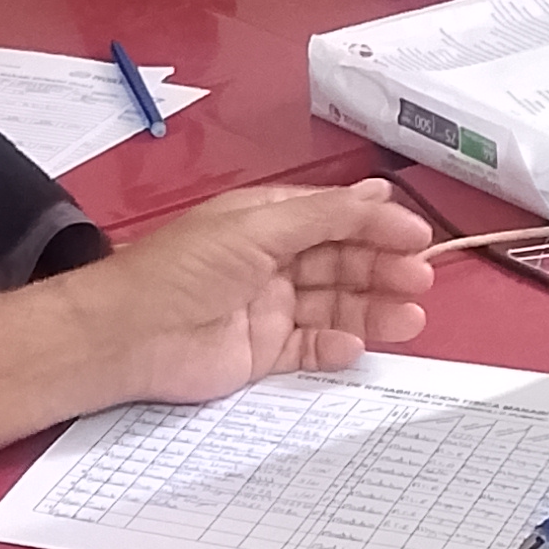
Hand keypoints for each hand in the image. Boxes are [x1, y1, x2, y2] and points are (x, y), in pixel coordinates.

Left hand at [85, 178, 434, 407]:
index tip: (417, 237)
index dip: (377, 226)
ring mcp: (268, 308)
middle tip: (419, 279)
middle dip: (383, 269)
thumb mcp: (257, 228)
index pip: (335, 218)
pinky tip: (357, 346)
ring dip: (373, 309)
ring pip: (335, 306)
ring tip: (409, 318)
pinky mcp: (262, 353)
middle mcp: (270, 261)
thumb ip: (323, 216)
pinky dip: (337, 347)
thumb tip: (378, 196)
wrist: (129, 336)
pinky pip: (311, 349)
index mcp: (266, 221)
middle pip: (341, 262)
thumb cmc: (181, 270)